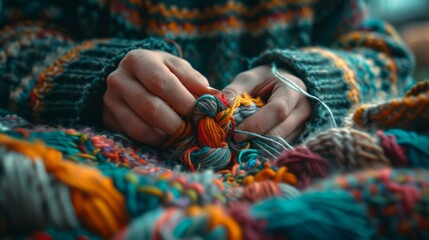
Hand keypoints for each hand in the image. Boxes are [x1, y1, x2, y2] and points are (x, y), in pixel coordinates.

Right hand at [103, 49, 217, 145]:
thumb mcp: (179, 68)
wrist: (132, 76)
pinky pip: (131, 136)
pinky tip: (166, 138)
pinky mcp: (107, 118)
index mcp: (138, 60)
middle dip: (175, 123)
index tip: (198, 111)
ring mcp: (110, 100)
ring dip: (164, 136)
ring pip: (138, 126)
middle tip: (192, 130)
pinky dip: (152, 141)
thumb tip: (216, 99)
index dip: (182, 99)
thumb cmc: (162, 71)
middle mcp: (118, 79)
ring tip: (181, 136)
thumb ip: (196, 82)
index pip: (160, 82)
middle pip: (149, 107)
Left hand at [222, 65, 310, 141]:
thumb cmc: (264, 80)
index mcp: (293, 89)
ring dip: (258, 146)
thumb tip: (222, 109)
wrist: (283, 83)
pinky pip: (279, 148)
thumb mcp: (248, 78)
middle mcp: (303, 109)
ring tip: (240, 142)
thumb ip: (233, 91)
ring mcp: (303, 125)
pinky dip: (263, 148)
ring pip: (279, 144)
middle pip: (280, 132)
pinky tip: (250, 144)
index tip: (236, 133)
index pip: (278, 111)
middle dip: (254, 139)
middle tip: (233, 141)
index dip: (256, 124)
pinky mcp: (298, 136)